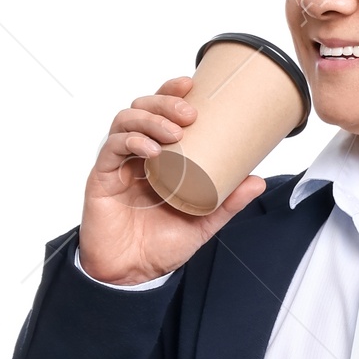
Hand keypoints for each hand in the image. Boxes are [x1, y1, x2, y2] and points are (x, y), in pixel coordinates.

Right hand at [78, 79, 266, 284]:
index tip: (192, 84)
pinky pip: (111, 150)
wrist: (131, 274)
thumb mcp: (202, 222)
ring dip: (150, 119)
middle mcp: (134, 153)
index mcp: (156, 155)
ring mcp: (116, 164)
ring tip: (174, 132)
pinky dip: (131, 143)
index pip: (159, 112)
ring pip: (125, 122)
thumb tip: (258, 181)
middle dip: (164, 103)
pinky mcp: (101, 178)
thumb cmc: (161, 246)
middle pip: (142, 108)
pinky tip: (150, 150)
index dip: (171, 93)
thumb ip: (226, 202)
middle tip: (189, 114)